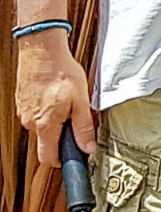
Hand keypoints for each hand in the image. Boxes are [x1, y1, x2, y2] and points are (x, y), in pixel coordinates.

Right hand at [15, 31, 94, 163]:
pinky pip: (36, 113)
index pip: (47, 157)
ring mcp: (23, 111)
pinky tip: (56, 95)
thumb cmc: (61, 72)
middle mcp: (29, 121)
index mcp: (44, 125)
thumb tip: (87, 148)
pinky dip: (47, 109)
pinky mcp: (22, 102)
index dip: (62, 161)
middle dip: (62, 135)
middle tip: (77, 118)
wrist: (41, 50)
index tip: (74, 158)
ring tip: (67, 102)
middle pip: (47, 141)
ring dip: (56, 120)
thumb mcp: (81, 102)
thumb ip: (83, 128)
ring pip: (42, 126)